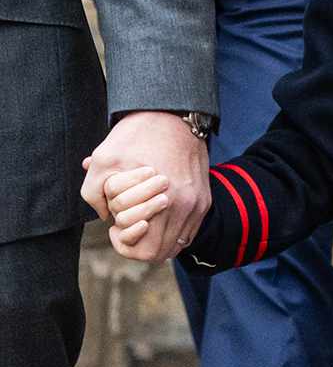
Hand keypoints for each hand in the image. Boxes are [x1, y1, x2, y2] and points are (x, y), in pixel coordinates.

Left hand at [82, 110, 210, 263]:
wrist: (173, 114)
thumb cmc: (136, 135)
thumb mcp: (103, 159)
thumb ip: (93, 192)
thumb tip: (105, 216)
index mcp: (160, 201)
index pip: (145, 250)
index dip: (123, 244)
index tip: (114, 227)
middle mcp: (184, 206)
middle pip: (161, 252)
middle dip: (139, 244)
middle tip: (126, 226)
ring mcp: (197, 204)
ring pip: (177, 244)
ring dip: (157, 239)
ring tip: (141, 221)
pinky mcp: (204, 199)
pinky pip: (189, 231)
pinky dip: (172, 231)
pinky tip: (158, 216)